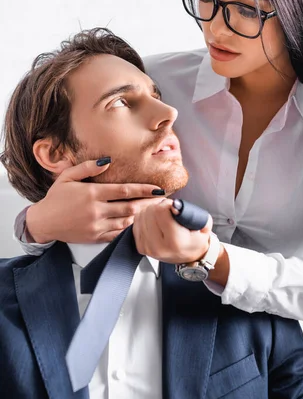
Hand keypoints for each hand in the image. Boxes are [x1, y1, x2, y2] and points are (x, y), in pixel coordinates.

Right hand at [26, 159, 164, 243]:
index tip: (158, 189)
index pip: (125, 191)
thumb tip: (108, 161)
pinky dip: (129, 229)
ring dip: (141, 216)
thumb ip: (88, 167)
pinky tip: (137, 223)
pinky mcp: (95, 237)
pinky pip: (117, 234)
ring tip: (153, 210)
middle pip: (130, 207)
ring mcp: (97, 226)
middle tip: (162, 200)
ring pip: (126, 221)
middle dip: (148, 203)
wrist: (43, 222)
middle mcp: (96, 211)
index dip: (144, 190)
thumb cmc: (55, 198)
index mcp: (92, 194)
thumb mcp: (68, 176)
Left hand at [133, 199, 211, 263]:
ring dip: (152, 211)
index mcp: (175, 241)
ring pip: (141, 215)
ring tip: (163, 217)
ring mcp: (147, 248)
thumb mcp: (203, 225)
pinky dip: (145, 218)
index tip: (174, 208)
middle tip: (169, 212)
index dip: (167, 204)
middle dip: (159, 207)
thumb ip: (192, 213)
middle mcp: (158, 247)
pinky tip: (155, 222)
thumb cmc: (197, 240)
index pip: (161, 211)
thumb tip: (174, 206)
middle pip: (150, 211)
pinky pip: (136, 222)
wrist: (190, 256)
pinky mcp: (140, 247)